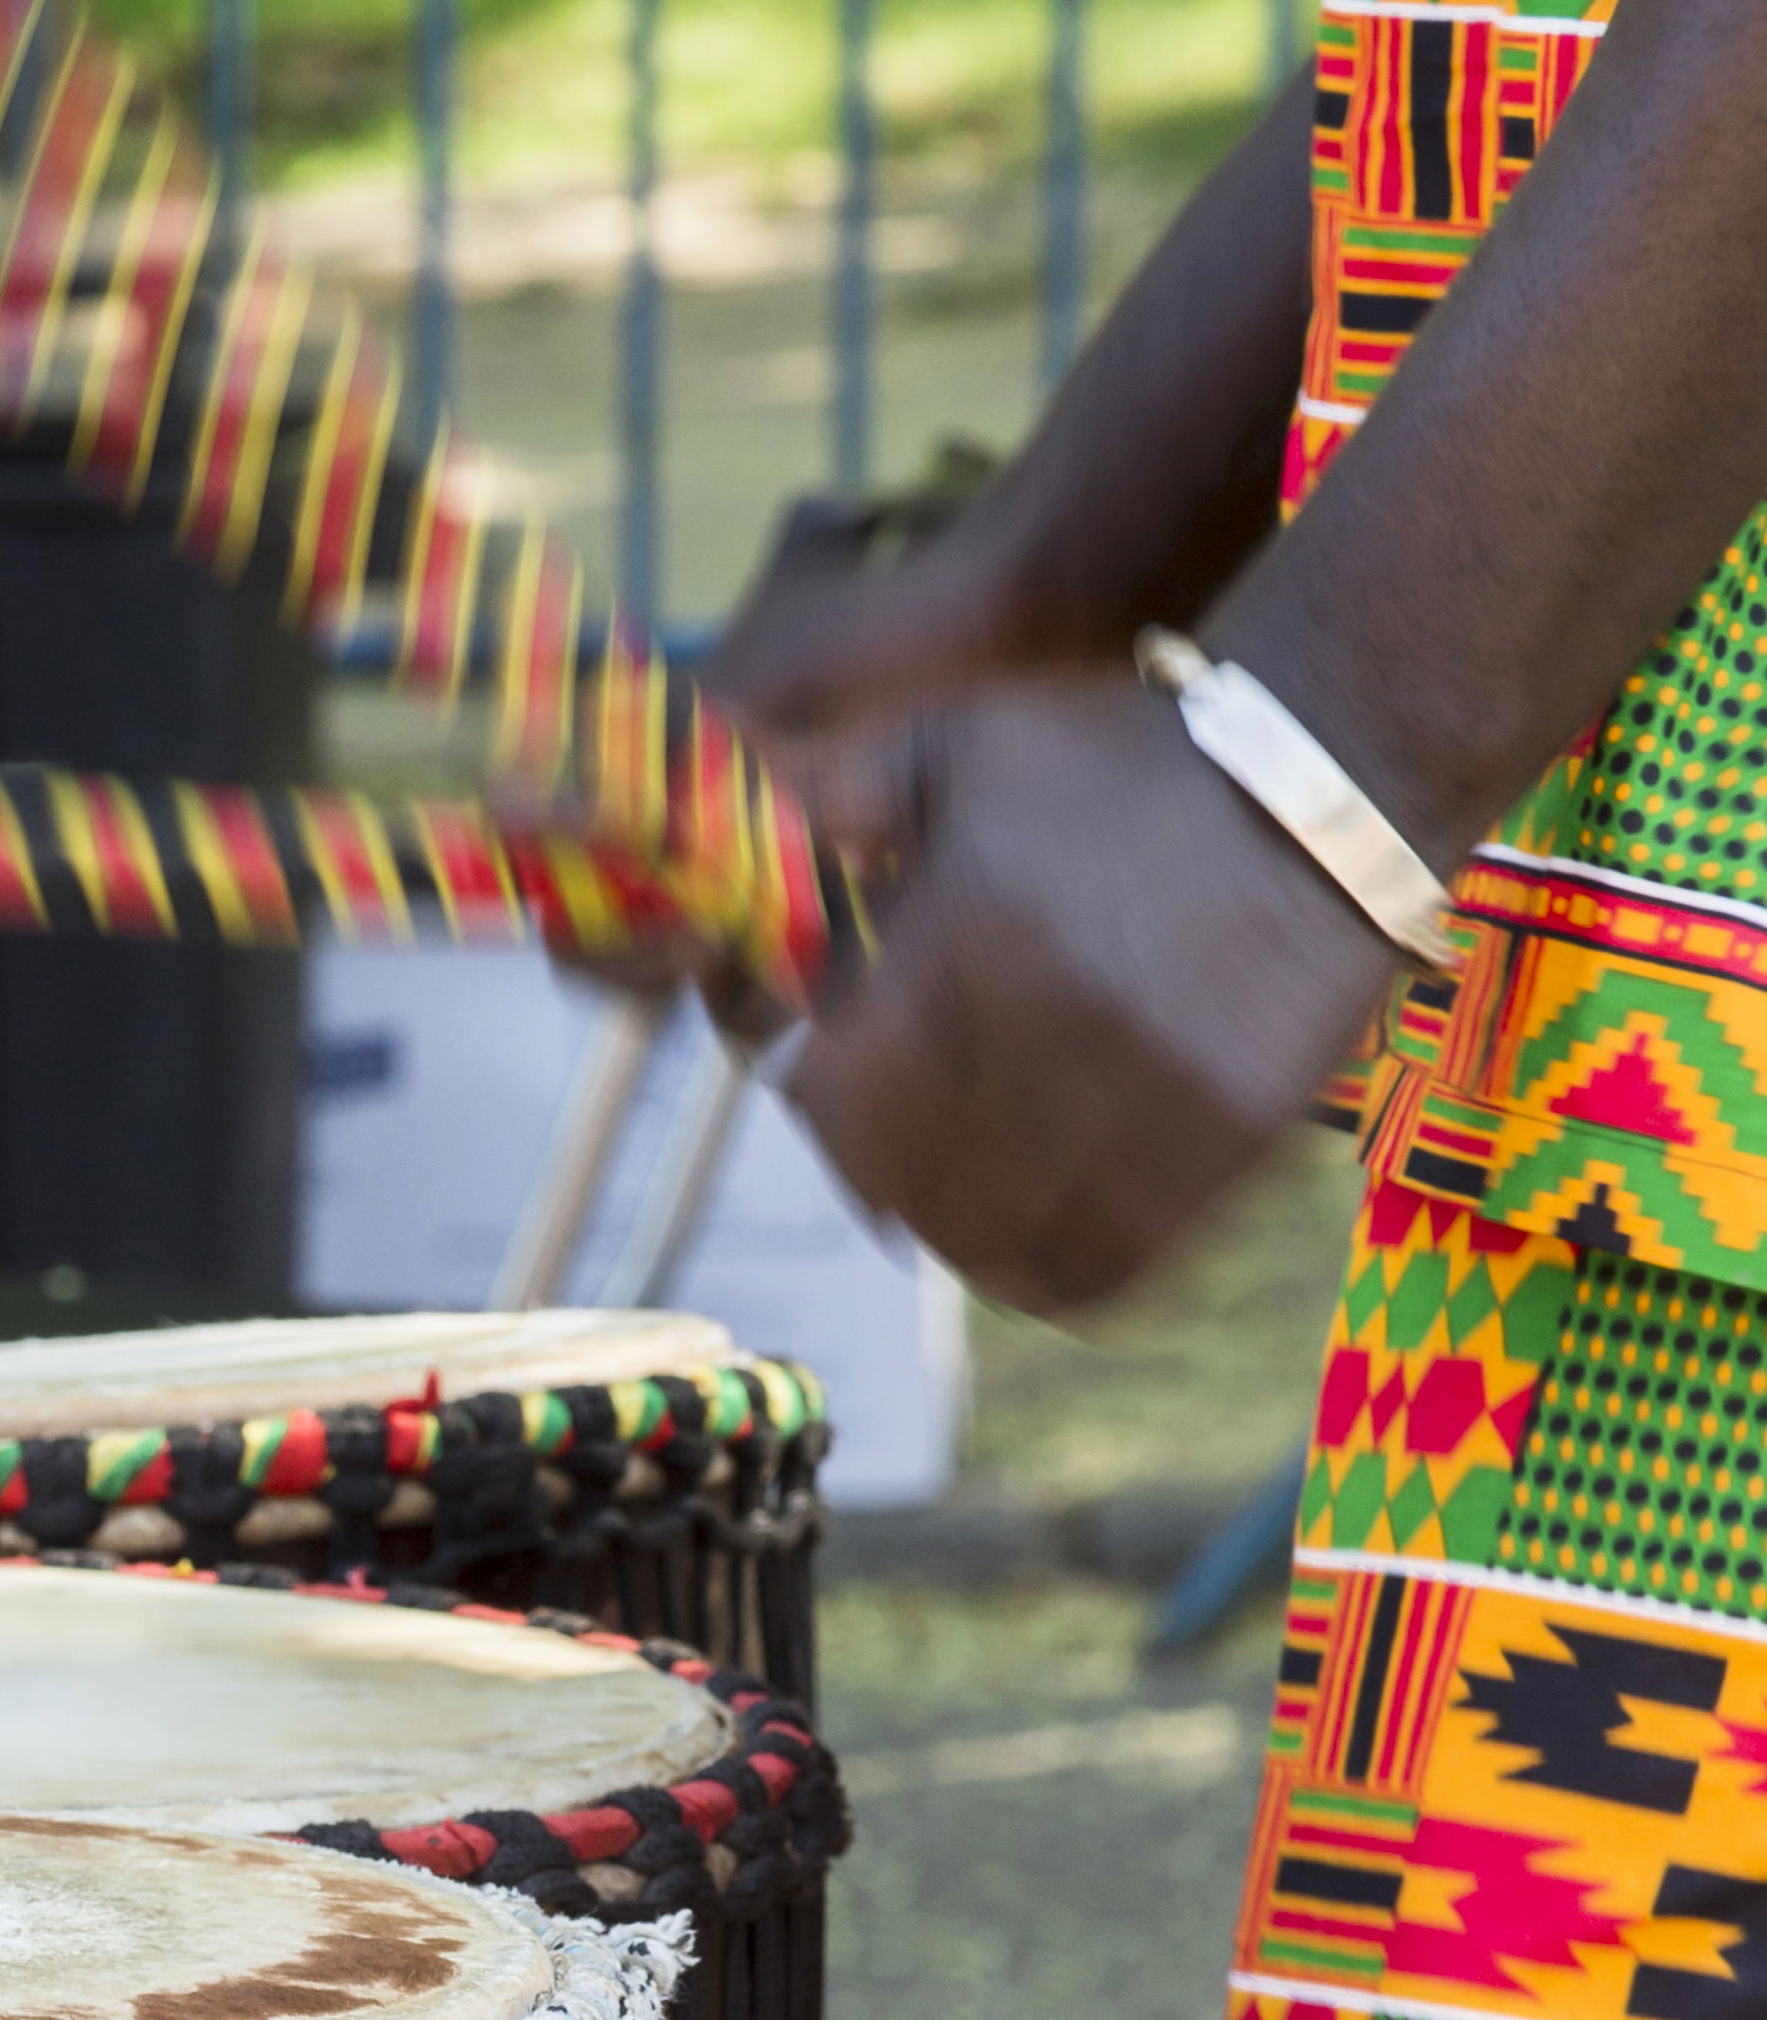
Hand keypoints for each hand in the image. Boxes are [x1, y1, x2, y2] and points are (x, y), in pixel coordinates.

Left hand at [787, 673, 1392, 1318]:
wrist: (1322, 778)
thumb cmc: (1115, 759)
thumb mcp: (953, 745)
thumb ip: (824, 798)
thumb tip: (697, 845)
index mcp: (971, 937)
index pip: (835, 1104)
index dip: (818, 1106)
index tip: (833, 1077)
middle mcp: (1055, 1029)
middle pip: (909, 1191)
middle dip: (882, 1175)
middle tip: (897, 1143)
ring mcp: (1149, 1097)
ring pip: (999, 1251)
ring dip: (962, 1237)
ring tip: (970, 1187)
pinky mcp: (1224, 1143)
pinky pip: (1104, 1270)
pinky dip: (1053, 1274)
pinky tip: (1044, 1229)